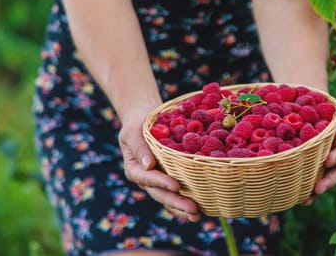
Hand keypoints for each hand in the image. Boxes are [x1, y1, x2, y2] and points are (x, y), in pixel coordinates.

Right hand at [118, 105, 201, 221]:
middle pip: (160, 194)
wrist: (145, 119)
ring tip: (197, 215)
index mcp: (135, 168)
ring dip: (183, 208)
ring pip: (169, 198)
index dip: (161, 183)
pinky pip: (178, 193)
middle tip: (192, 209)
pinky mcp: (170, 178)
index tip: (175, 185)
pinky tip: (201, 208)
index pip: (147, 178)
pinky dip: (187, 200)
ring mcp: (158, 181)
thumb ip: (139, 146)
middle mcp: (147, 178)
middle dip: (176, 202)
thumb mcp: (133, 130)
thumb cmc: (138, 123)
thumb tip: (148, 165)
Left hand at [304, 115, 335, 204]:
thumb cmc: (321, 108)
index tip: (328, 161)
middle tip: (318, 189)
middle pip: (335, 172)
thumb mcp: (331, 111)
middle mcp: (333, 155)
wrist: (308, 106)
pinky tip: (295, 198)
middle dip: (328, 182)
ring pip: (322, 180)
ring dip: (315, 192)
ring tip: (306, 200)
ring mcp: (321, 163)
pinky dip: (302, 190)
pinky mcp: (308, 166)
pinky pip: (307, 179)